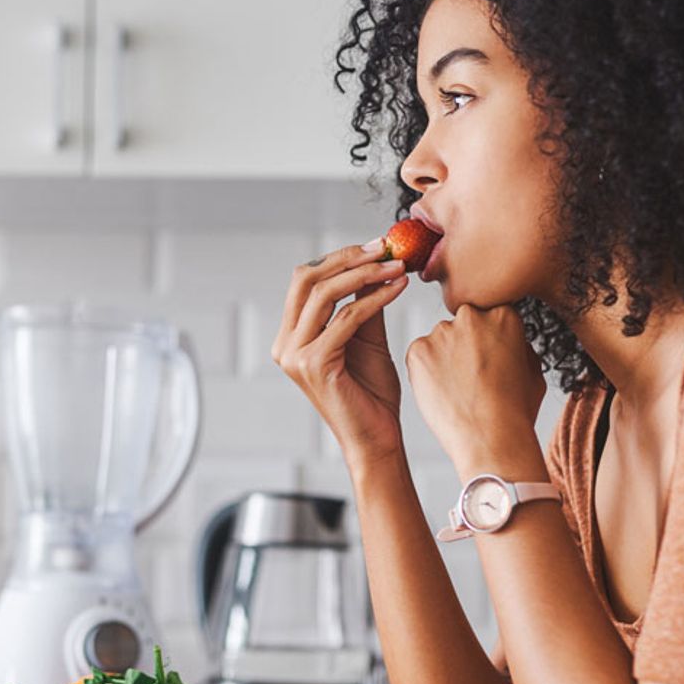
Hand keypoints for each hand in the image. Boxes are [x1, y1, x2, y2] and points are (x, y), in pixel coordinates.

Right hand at [271, 241, 409, 466]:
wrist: (377, 438)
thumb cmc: (371, 394)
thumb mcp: (366, 338)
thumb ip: (362, 304)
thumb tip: (373, 263)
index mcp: (291, 336)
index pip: (305, 281)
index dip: (339, 257)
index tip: (376, 246)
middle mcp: (286, 345)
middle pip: (306, 279)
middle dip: (347, 258)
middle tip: (384, 248)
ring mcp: (295, 355)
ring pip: (324, 294)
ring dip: (364, 274)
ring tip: (396, 266)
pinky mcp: (314, 364)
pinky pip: (346, 318)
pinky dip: (375, 298)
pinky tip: (398, 288)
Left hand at [405, 303, 547, 476]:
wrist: (490, 438)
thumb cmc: (515, 411)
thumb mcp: (533, 371)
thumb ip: (518, 345)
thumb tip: (506, 339)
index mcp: (503, 315)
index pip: (488, 317)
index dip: (488, 342)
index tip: (489, 361)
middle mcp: (470, 316)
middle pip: (462, 326)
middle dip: (464, 346)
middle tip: (471, 378)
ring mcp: (441, 332)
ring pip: (439, 341)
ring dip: (444, 359)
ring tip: (457, 390)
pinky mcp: (417, 350)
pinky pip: (419, 357)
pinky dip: (425, 372)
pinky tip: (442, 393)